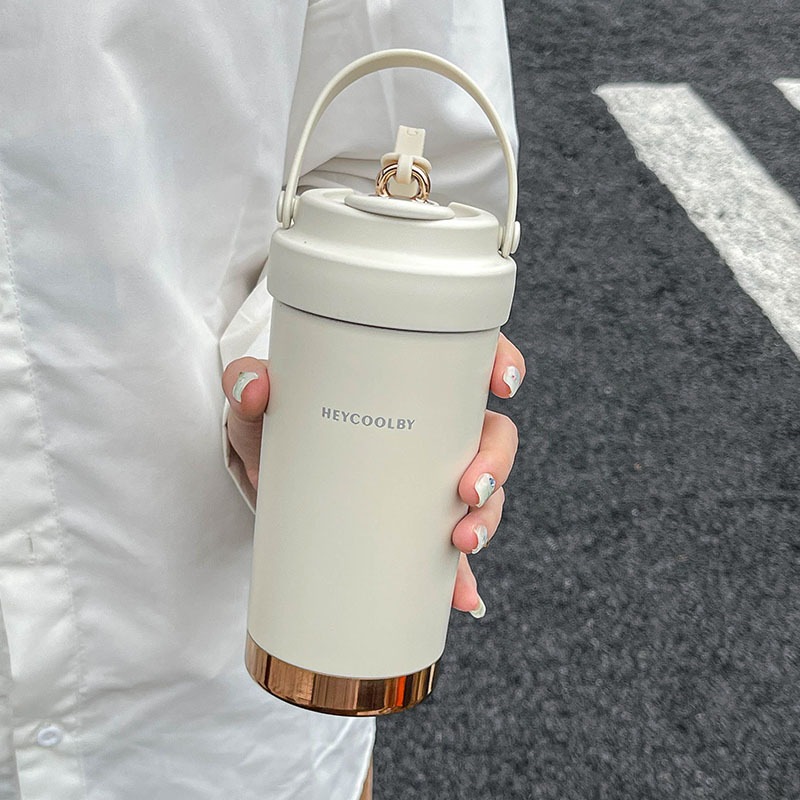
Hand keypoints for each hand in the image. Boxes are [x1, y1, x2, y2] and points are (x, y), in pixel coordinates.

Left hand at [222, 333, 523, 617]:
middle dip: (496, 462)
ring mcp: (429, 483)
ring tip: (461, 542)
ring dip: (488, 518)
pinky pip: (452, 553)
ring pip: (485, 493)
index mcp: (409, 388)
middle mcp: (432, 433)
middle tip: (469, 487)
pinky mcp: (416, 528)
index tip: (502, 382)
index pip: (469, 364)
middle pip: (492, 435)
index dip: (500, 363)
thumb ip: (249, 385)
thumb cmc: (278, 427)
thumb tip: (254, 388)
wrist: (267, 482)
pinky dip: (460, 577)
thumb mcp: (260, 405)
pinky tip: (461, 597)